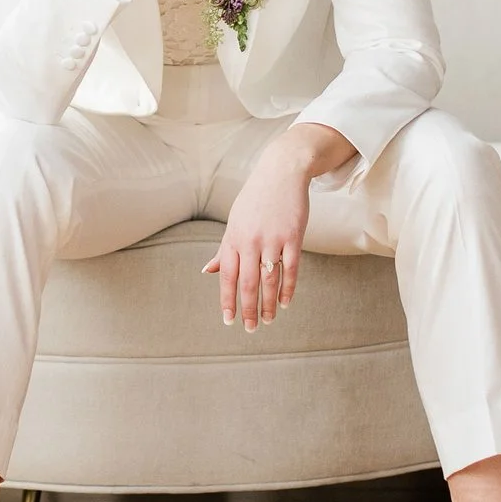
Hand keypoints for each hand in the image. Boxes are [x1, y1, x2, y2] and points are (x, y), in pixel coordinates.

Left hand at [202, 123, 356, 329]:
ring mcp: (272, 239)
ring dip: (269, 304)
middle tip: (251, 329)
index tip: (228, 321)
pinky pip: (291, 268)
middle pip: (247, 283)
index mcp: (233, 238)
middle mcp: (250, 241)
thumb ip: (223, 249)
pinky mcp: (293, 237)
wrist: (281, 172)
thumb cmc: (255, 200)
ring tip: (269, 320)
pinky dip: (288, 288)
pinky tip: (286, 303)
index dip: (227, 300)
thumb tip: (207, 272)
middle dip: (248, 309)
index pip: (226, 276)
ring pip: (269, 280)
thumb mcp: (234, 222)